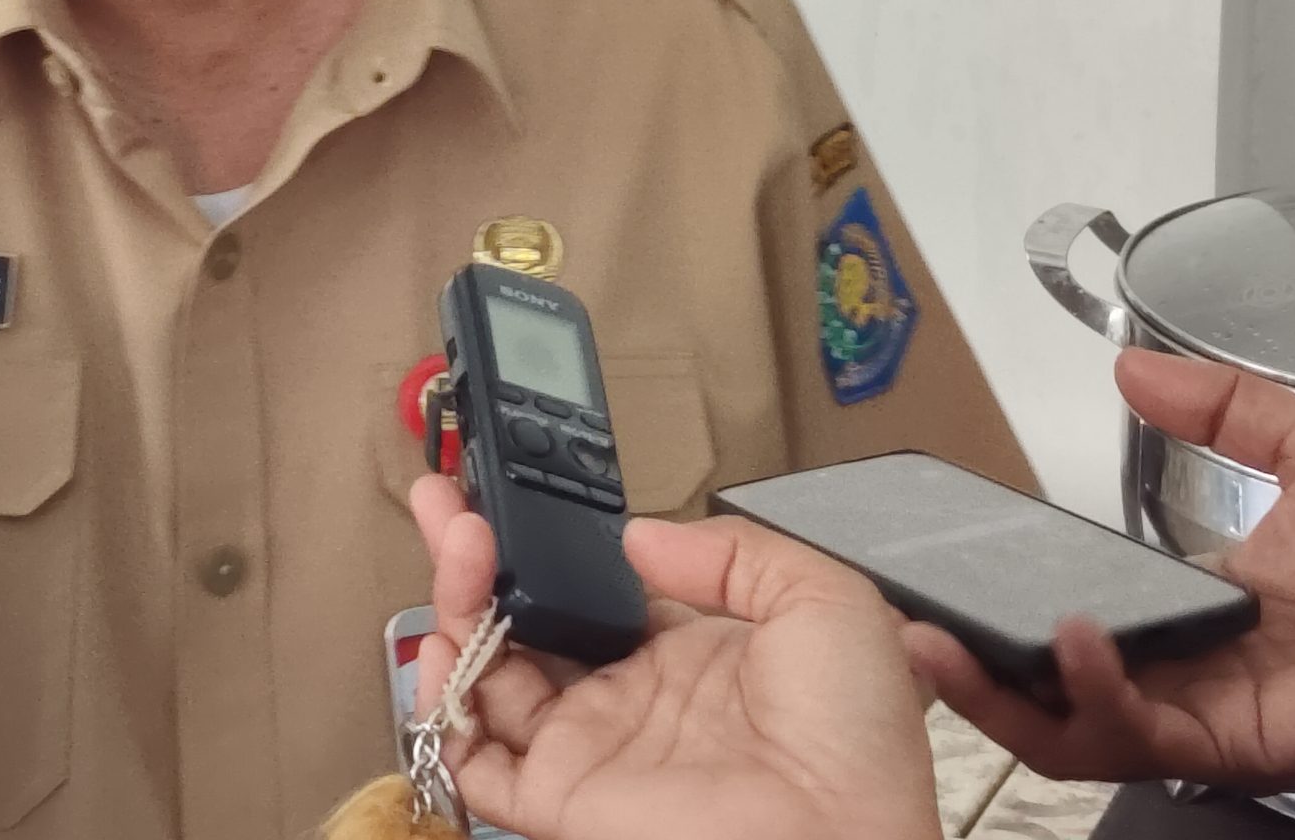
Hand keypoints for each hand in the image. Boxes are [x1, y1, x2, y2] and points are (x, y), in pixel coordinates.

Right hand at [409, 476, 940, 839]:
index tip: (516, 497)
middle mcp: (628, 703)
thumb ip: (733, 551)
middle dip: (477, 557)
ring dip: (458, 602)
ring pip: (489, 672)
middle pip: (524, 620)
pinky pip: (472, 755)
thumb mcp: (824, 602)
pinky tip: (438, 645)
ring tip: (459, 545)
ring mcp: (589, 749)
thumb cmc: (856, 749)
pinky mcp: (559, 797)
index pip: (590, 592)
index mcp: (687, 659)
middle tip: (445, 501)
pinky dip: (439, 705)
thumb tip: (640, 537)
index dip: (550, 546)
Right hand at [910, 349, 1294, 791]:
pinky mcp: (1235, 744)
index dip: (1004, 598)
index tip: (947, 563)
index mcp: (1198, 610)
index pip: (1072, 615)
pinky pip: (1140, 737)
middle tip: (907, 619)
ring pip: (1069, 731)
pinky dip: (1092, 692)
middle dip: (966, 665)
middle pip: (1046, 688)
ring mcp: (1206, 713)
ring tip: (946, 643)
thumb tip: (1134, 364)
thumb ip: (1223, 404)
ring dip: (998, 697)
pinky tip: (1074, 639)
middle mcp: (1190, 669)